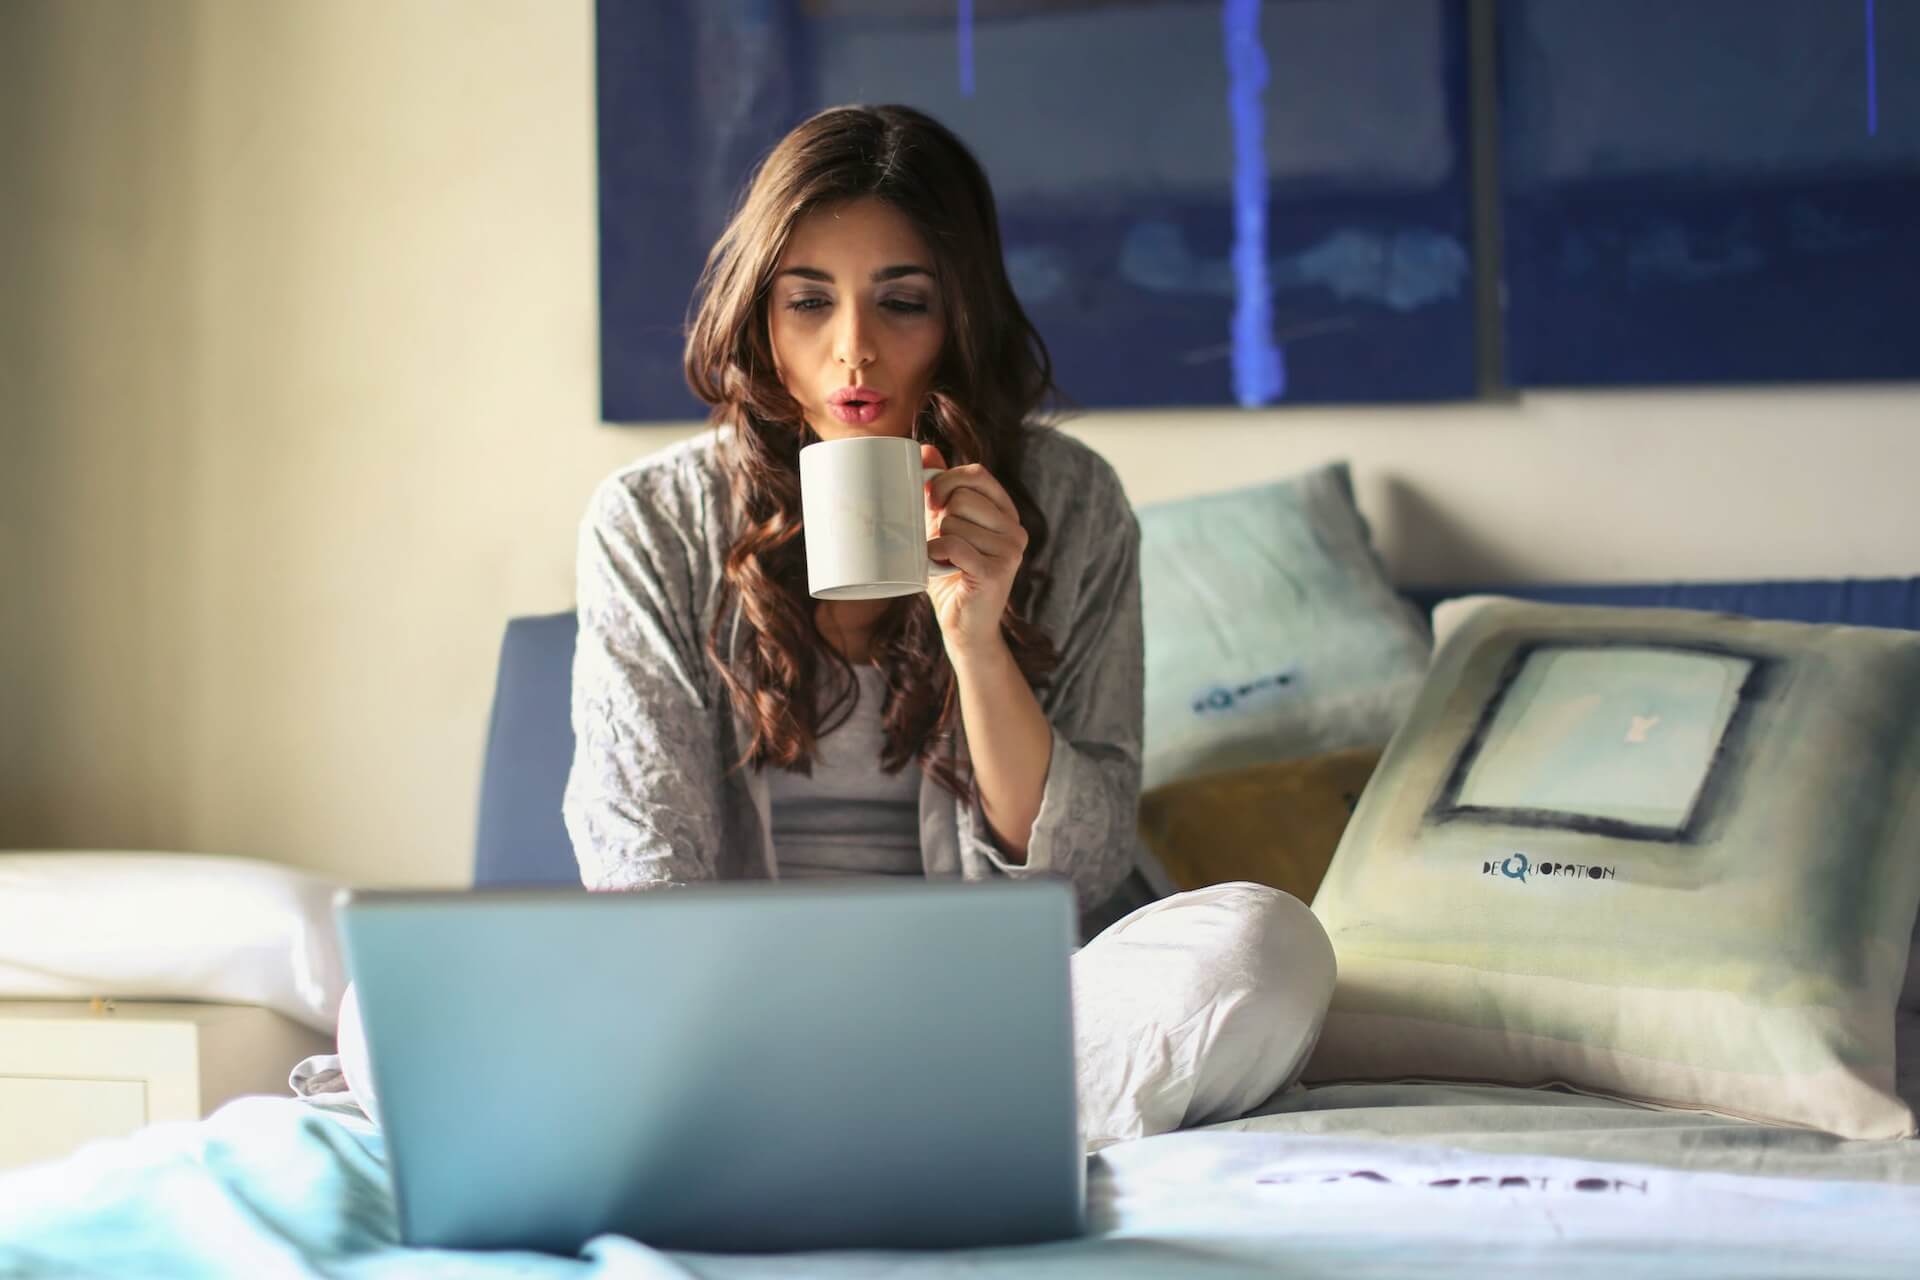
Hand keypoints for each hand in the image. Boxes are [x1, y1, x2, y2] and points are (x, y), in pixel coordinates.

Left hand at [921, 442, 1028, 658]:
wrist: (964, 626)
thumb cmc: (951, 575)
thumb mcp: (943, 526)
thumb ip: (939, 490)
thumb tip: (924, 450)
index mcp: (1006, 513)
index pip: (977, 474)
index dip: (947, 479)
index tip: (930, 499)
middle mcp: (1015, 529)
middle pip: (963, 497)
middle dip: (940, 517)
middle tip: (940, 542)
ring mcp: (1011, 551)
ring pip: (955, 521)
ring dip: (937, 541)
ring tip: (944, 561)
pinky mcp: (998, 571)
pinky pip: (954, 545)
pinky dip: (936, 553)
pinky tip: (938, 566)